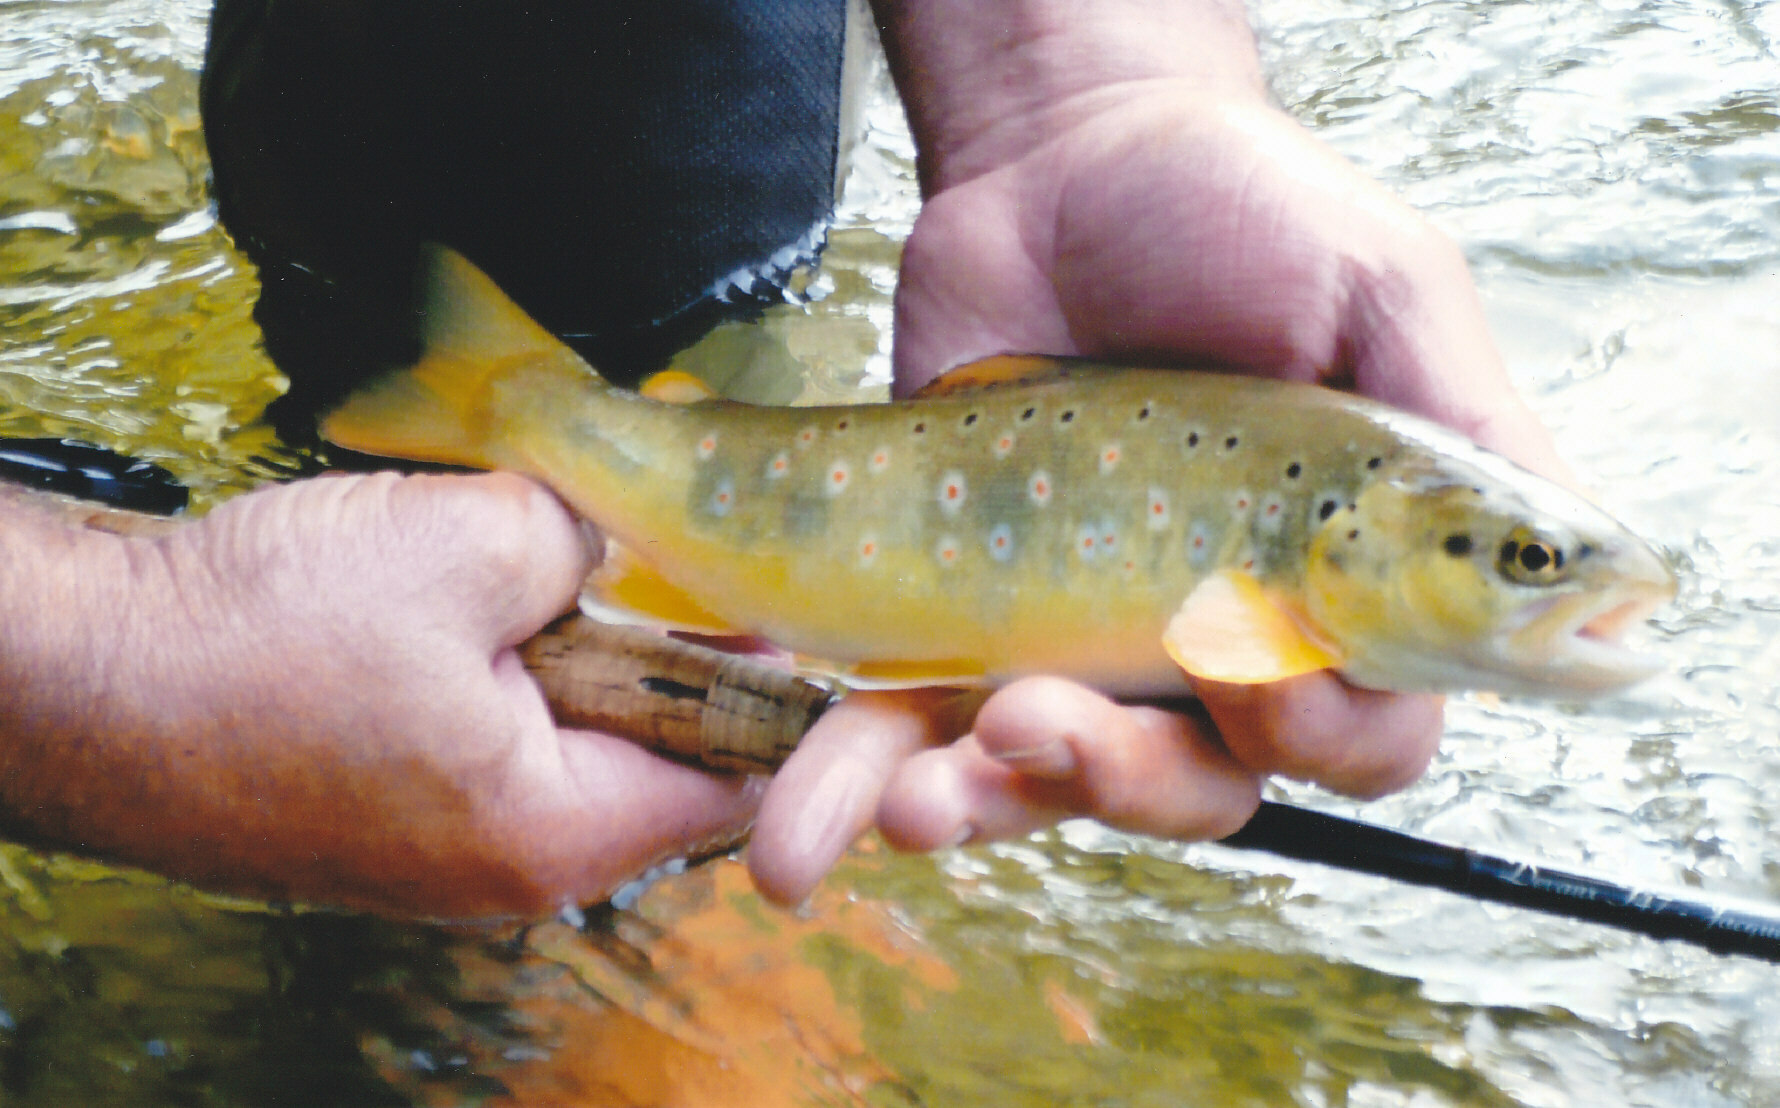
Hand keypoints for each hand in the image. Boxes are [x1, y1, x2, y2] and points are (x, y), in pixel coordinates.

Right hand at [0, 472, 758, 919]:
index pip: (736, 775)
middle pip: (655, 751)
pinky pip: (494, 736)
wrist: (74, 679)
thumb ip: (588, 538)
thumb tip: (629, 528)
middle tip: (679, 542)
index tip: (794, 599)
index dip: (779, 682)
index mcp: (559, 832)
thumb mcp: (468, 546)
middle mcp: (512, 870)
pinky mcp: (386, 814)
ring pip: (570, 735)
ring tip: (566, 549)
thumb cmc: (260, 635)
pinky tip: (483, 591)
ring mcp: (443, 851)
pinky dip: (510, 664)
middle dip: (671, 642)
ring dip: (580, 643)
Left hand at [746, 0, 1564, 904]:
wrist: (1062, 160)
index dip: (1318, 740)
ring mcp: (1073, 636)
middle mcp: (1205, 640)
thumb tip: (1596, 584)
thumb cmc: (1243, 213)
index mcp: (1328, 590)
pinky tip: (830, 808)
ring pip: (1045, 781)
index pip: (1357, 734)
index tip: (1257, 677)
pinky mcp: (953, 613)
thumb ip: (1465, 430)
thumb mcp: (1382, 293)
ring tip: (911, 799)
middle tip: (1040, 724)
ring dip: (983, 808)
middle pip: (1192, 788)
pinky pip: (915, 725)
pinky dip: (865, 776)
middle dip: (1117, 782)